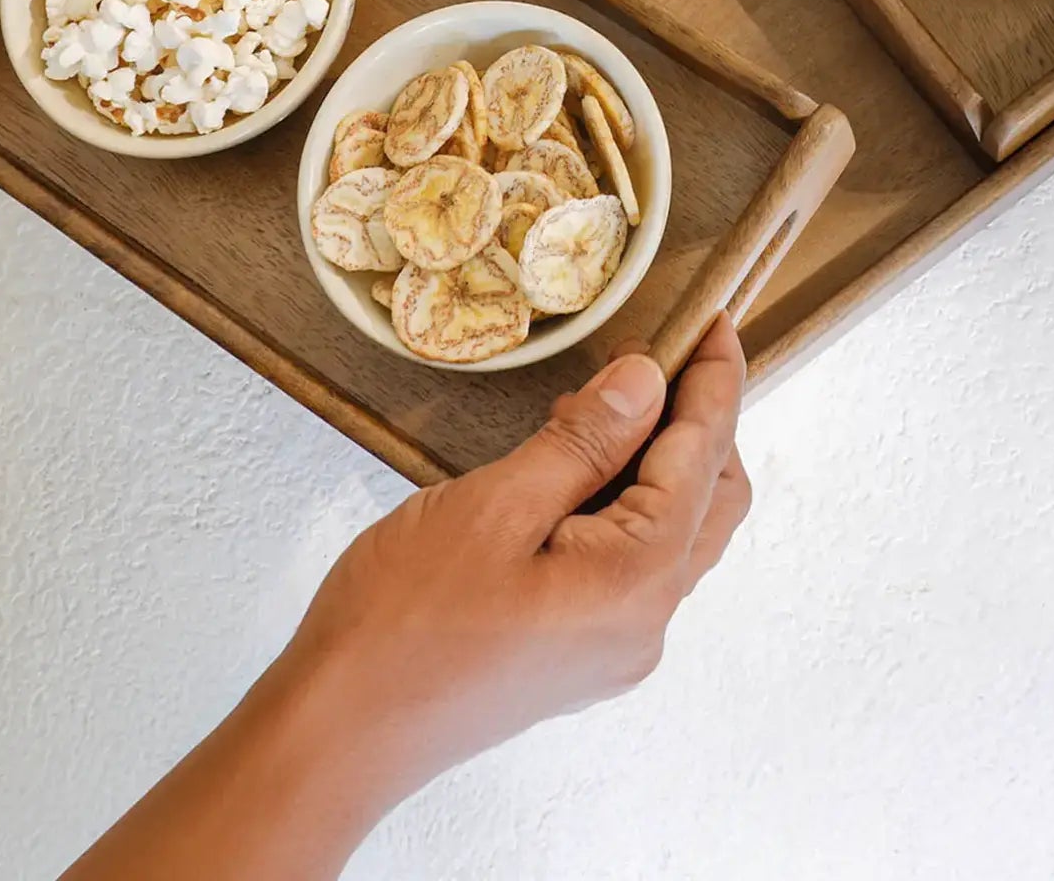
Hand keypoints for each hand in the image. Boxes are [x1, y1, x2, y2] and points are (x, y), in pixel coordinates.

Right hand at [62, 318, 751, 880]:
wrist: (338, 734)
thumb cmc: (402, 619)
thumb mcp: (494, 505)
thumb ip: (583, 441)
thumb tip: (647, 381)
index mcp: (637, 580)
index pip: (706, 456)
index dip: (714, 380)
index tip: (714, 320)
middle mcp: (647, 623)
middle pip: (712, 499)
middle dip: (701, 420)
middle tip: (661, 354)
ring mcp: (617, 648)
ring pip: (677, 533)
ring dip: (661, 462)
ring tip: (599, 404)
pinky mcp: (582, 656)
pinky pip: (636, 564)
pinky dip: (627, 504)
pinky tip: (571, 470)